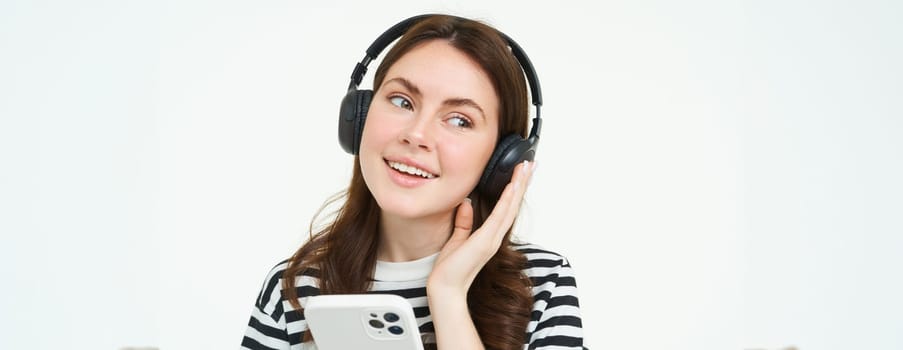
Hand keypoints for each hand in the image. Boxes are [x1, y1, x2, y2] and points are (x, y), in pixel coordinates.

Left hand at [427, 160, 535, 297]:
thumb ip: (464, 221)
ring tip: (526, 169)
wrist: (446, 288)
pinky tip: (512, 187)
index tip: (522, 173)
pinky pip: (499, 217)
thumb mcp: (457, 238)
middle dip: (522, 183)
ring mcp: (492, 239)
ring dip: (519, 187)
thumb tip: (466, 202)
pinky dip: (506, 201)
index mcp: (490, 235)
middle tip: (532, 164)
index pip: (506, 208)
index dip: (515, 190)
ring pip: (510, 208)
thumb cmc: (450, 268)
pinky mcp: (485, 241)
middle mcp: (495, 236)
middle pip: (513, 205)